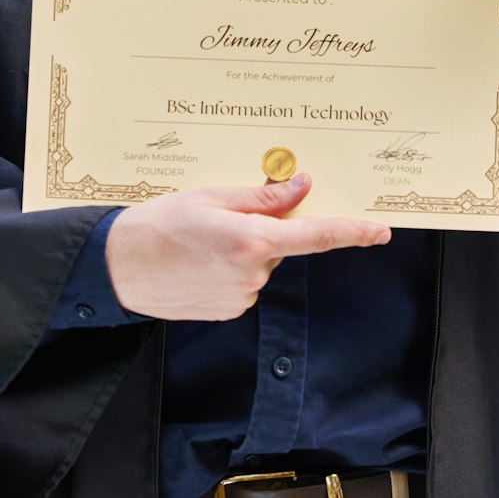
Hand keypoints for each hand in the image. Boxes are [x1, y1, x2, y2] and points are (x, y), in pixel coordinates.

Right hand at [104, 174, 390, 320]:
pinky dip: (231, 268)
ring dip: (244, 248)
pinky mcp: (229, 310)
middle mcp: (253, 272)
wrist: (118, 268)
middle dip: (264, 227)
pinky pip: (245, 282)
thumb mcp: (211, 196)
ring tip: (200, 241)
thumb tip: (302, 187)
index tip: (380, 231)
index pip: (317, 236)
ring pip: (262, 263)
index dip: (352, 232)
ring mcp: (242, 295)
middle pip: (282, 243)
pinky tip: (200, 262)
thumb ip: (262, 196)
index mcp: (252, 239)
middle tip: (221, 216)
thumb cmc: (160, 225)